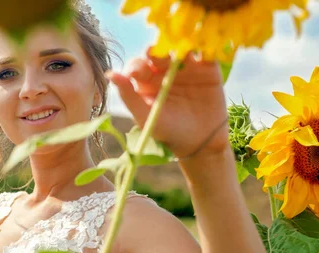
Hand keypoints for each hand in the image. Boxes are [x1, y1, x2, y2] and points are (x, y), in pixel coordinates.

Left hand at [107, 49, 229, 158]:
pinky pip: (207, 52)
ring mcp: (186, 66)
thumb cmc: (167, 132)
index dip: (138, 65)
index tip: (140, 72)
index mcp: (146, 80)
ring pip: (182, 47)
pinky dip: (206, 47)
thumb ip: (128, 96)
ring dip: (183, 43)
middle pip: (160, 51)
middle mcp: (164, 69)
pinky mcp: (208, 68)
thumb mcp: (145, 116)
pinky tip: (205, 49)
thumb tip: (110, 73)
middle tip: (161, 57)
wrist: (200, 143)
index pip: (139, 64)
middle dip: (160, 51)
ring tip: (184, 49)